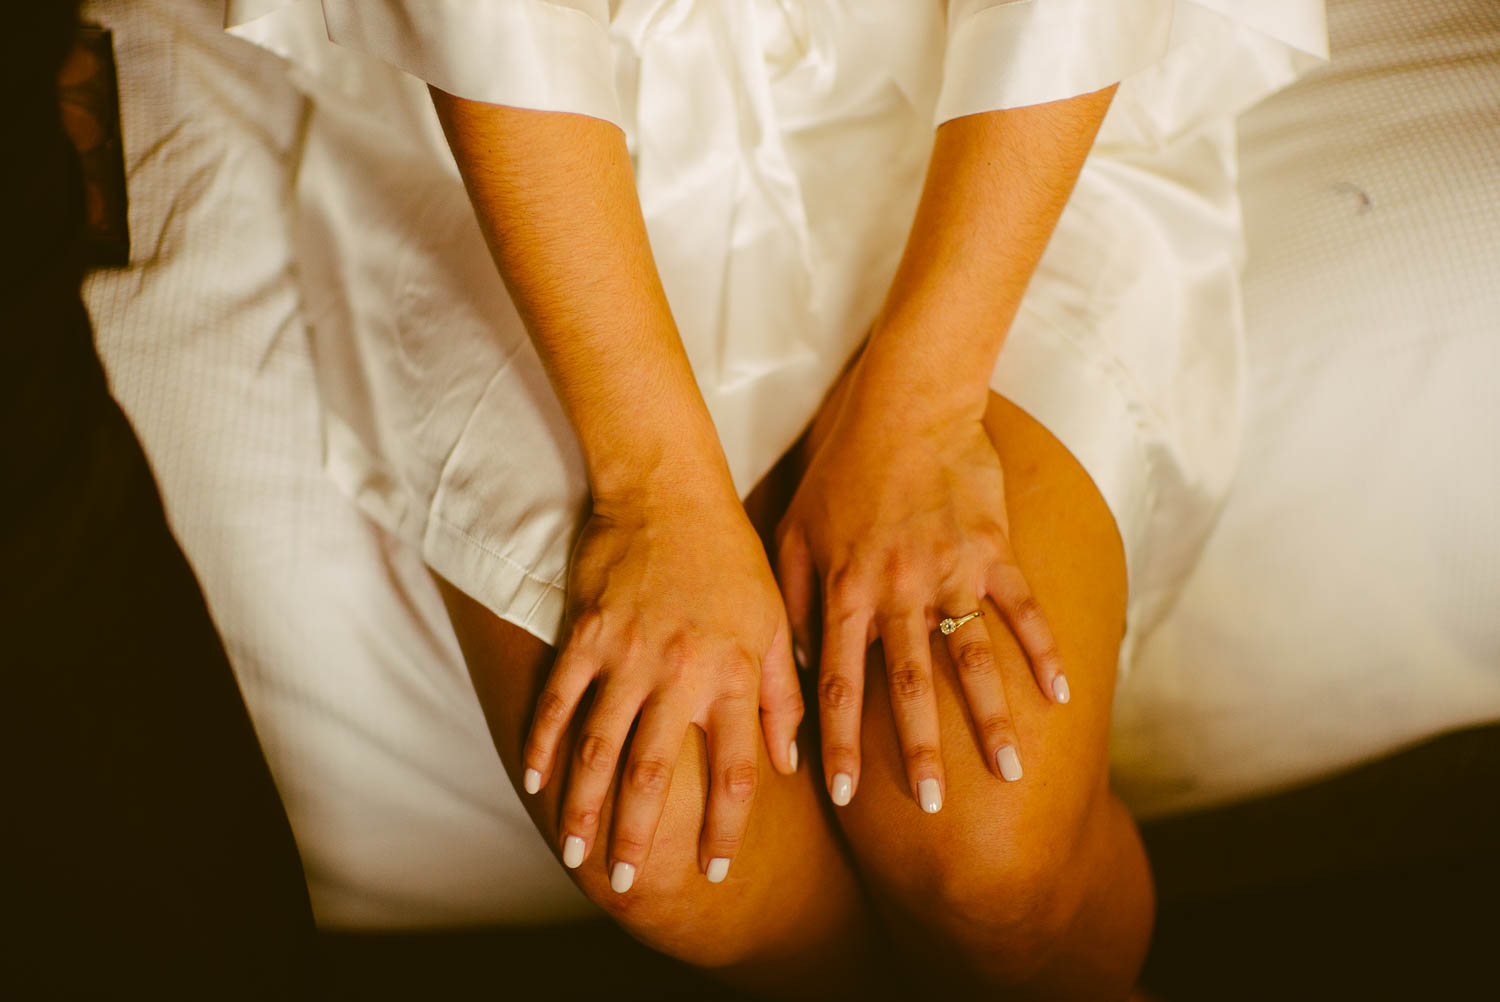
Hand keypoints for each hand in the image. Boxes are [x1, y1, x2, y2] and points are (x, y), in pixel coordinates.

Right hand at [523, 476, 801, 890]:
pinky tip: (532, 785)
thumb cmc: (730, 558)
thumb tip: (790, 762)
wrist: (669, 492)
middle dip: (642, 836)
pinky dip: (542, 744)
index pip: (735, 772)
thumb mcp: (772, 623)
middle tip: (628, 884)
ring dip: (586, 807)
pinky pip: (558, 701)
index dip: (725, 828)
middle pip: (658, 774)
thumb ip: (780, 695)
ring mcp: (627, 655)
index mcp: (733, 675)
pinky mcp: (585, 635)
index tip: (714, 869)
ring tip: (578, 856)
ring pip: (600, 748)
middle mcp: (681, 674)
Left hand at [776, 358, 1066, 811]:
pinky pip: (1022, 610)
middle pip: (907, 687)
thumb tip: (789, 664)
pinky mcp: (994, 551)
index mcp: (844, 591)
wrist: (905, 404)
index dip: (837, 743)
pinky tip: (1061, 695)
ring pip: (971, 660)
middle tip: (932, 807)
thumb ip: (790, 600)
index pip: (835, 683)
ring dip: (990, 721)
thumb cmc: (840, 468)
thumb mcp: (793, 530)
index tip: (843, 795)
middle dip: (919, 751)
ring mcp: (950, 573)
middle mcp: (897, 592)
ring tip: (1010, 771)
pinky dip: (1043, 652)